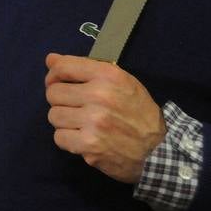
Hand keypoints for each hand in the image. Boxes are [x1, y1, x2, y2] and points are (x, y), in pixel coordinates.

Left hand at [44, 53, 165, 183]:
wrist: (159, 151)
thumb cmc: (139, 113)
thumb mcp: (122, 82)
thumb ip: (86, 68)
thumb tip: (50, 59)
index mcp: (108, 75)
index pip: (63, 67)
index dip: (53, 75)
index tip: (56, 83)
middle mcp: (99, 95)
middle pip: (53, 93)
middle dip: (60, 101)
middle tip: (75, 108)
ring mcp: (93, 121)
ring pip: (53, 115)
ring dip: (64, 121)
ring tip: (81, 124)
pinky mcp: (89, 145)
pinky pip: (59, 137)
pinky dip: (67, 140)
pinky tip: (82, 139)